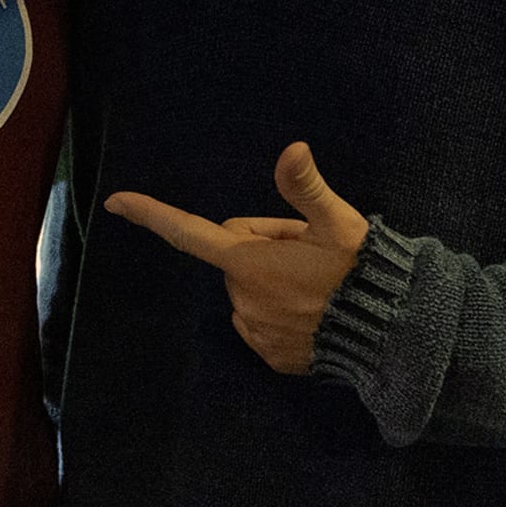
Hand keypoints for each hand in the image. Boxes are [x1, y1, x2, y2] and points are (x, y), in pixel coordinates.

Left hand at [104, 142, 369, 373]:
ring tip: (318, 284)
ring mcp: (255, 333)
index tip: (115, 201)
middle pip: (236, 258)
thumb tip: (292, 148)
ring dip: (274, 282)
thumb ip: (305, 188)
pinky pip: (264, 323)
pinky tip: (316, 312)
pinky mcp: (272, 357)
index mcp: (249, 262)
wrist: (390, 335)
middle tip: (309, 253)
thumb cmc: (360, 273)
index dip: (150, 214)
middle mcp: (242, 299)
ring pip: (251, 291)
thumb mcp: (338, 223)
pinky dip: (283, 314)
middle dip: (264, 250)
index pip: (188, 232)